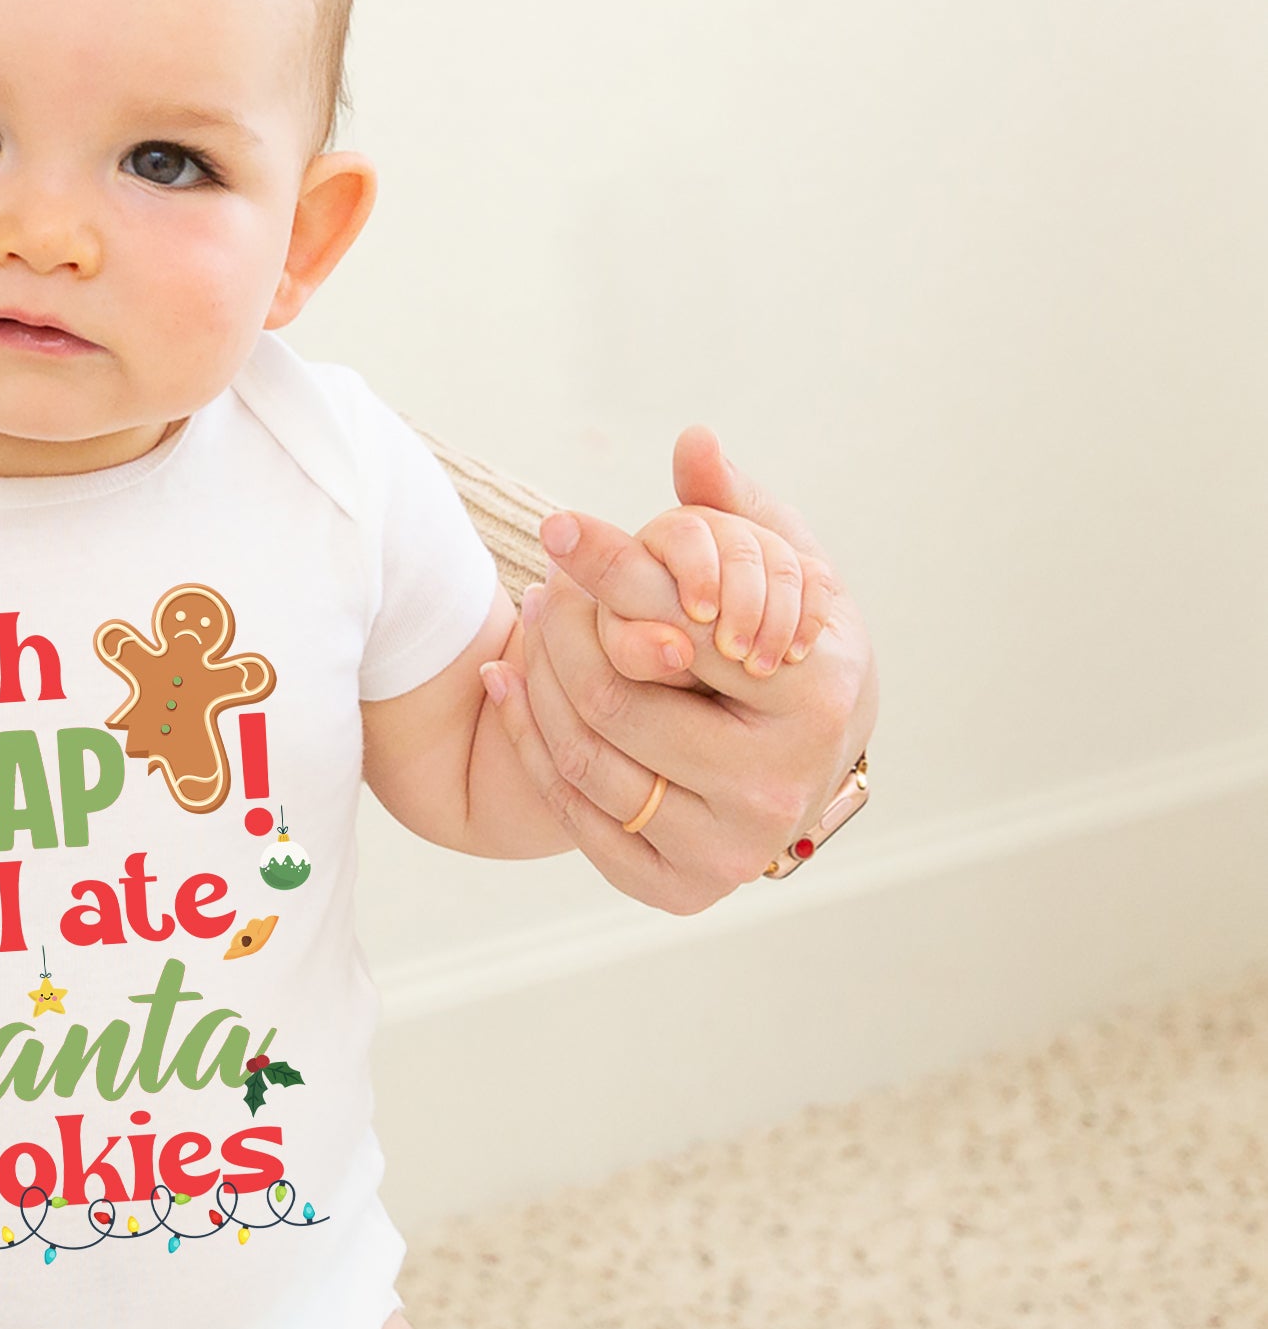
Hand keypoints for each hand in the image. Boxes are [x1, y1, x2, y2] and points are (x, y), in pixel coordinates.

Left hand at [478, 429, 875, 912]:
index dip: (610, 571)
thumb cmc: (784, 648)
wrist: (797, 761)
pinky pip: (574, 811)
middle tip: (541, 586)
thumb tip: (692, 441)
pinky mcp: (677, 887)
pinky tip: (510, 683)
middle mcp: (780, 785)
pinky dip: (530, 741)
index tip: (556, 529)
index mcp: (817, 697)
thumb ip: (736, 508)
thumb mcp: (783, 570)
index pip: (680, 625)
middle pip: (616, 696)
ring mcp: (729, 848)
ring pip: (585, 756)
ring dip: (539, 682)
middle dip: (564, 630)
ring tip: (530, 625)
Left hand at [629, 503, 832, 678]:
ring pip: (780, 560)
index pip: (683, 533)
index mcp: (656, 546)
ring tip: (759, 669)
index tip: (702, 616)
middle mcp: (706, 535)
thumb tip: (665, 631)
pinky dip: (807, 620)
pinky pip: (815, 577)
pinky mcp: (798, 567)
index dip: (698, 570)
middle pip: (737, 542)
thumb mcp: (644, 668)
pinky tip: (792, 656)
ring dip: (775, 618)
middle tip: (733, 653)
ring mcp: (755, 547)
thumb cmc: (666, 687)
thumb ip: (633, 647)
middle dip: (741, 601)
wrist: (731, 700)